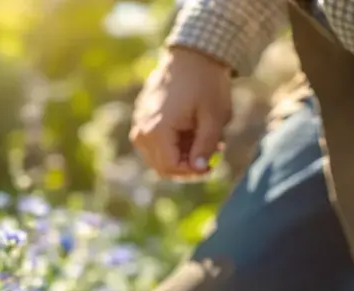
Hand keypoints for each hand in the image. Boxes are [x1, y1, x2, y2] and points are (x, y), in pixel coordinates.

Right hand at [129, 46, 232, 178]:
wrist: (191, 55)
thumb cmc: (205, 84)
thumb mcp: (214, 118)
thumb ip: (205, 147)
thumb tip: (198, 169)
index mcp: (157, 131)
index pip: (170, 167)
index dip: (192, 172)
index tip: (211, 165)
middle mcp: (141, 132)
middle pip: (161, 166)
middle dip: (186, 165)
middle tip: (209, 155)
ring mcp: (139, 124)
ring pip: (157, 156)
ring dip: (180, 155)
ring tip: (203, 140)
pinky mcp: (141, 118)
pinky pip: (154, 142)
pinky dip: (173, 143)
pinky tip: (192, 130)